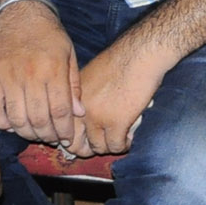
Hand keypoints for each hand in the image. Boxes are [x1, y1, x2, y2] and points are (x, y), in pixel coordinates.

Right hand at [0, 0, 84, 145]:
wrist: (19, 12)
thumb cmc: (47, 33)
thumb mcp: (69, 53)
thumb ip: (74, 84)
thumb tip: (78, 113)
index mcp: (52, 69)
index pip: (60, 111)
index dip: (65, 130)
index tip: (68, 137)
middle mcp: (30, 75)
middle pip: (39, 120)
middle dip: (49, 135)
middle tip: (54, 138)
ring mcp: (8, 78)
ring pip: (17, 120)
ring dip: (28, 133)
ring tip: (37, 133)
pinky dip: (4, 124)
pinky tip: (14, 124)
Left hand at [73, 36, 165, 155]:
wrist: (141, 54)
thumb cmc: (123, 59)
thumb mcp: (93, 76)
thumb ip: (86, 97)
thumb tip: (88, 118)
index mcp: (74, 97)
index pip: (64, 127)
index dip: (73, 139)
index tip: (85, 140)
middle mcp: (81, 109)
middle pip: (74, 143)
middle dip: (86, 150)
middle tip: (100, 147)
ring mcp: (97, 117)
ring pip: (98, 147)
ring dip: (109, 147)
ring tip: (119, 141)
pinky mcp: (117, 123)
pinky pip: (116, 146)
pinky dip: (124, 146)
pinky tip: (129, 138)